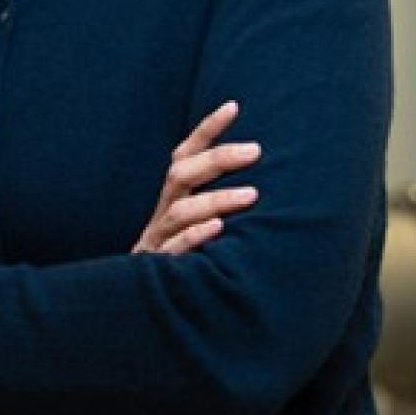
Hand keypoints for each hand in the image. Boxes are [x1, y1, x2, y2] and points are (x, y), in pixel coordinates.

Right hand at [132, 100, 260, 254]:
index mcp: (174, 198)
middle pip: (180, 175)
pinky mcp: (159, 268)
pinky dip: (194, 237)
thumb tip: (266, 172)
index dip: (206, 130)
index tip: (233, 106)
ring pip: (180, 211)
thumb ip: (221, 202)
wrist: (149, 308)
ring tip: (251, 195)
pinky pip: (174, 250)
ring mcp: (159, 240)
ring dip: (215, 199)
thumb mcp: (201, 226)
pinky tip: (218, 229)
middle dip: (216, 160)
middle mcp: (164, 213)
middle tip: (255, 150)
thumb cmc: (188, 258)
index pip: (185, 155)